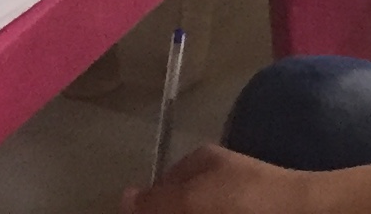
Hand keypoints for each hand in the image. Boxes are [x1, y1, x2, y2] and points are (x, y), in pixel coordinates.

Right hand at [124, 146, 317, 213]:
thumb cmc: (246, 201)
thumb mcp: (193, 198)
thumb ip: (156, 200)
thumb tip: (120, 197)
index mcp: (201, 163)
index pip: (161, 188)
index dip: (149, 209)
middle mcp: (216, 180)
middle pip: (181, 205)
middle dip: (171, 213)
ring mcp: (235, 202)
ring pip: (200, 209)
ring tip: (198, 213)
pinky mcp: (250, 211)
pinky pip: (219, 209)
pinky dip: (212, 212)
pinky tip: (216, 213)